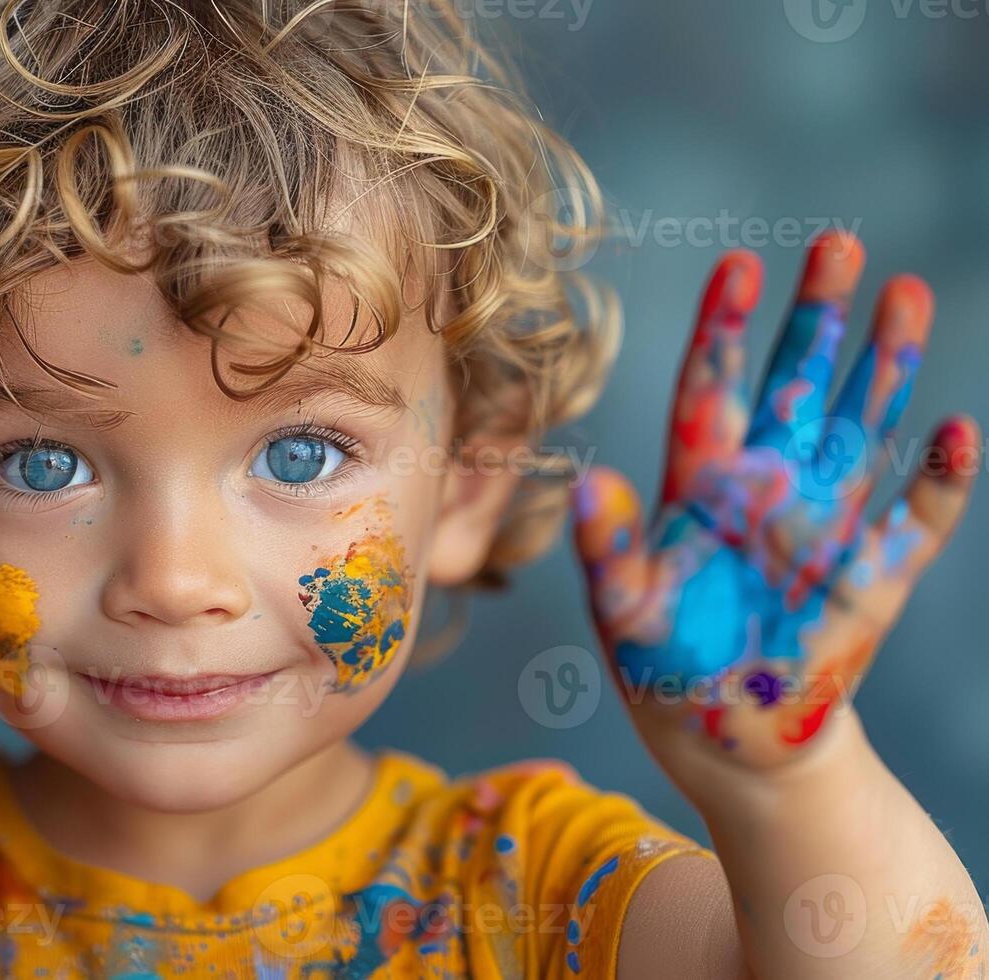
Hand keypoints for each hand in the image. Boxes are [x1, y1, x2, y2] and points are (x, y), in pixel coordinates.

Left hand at [572, 232, 976, 768]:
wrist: (728, 737)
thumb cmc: (661, 667)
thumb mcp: (623, 609)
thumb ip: (608, 549)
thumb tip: (590, 483)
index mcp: (700, 486)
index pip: (713, 388)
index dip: (725, 328)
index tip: (739, 262)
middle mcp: (766, 488)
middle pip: (797, 383)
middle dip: (817, 315)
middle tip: (838, 241)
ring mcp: (825, 525)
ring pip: (861, 425)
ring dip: (884, 366)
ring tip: (906, 292)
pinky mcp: (872, 576)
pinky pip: (915, 520)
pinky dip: (938, 482)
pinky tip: (957, 432)